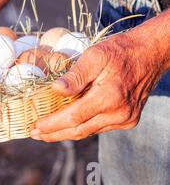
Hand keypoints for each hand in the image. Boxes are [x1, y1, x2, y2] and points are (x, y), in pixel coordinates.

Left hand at [30, 29, 164, 141]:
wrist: (150, 53)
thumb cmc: (120, 51)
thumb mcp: (94, 55)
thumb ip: (75, 76)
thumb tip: (55, 90)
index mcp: (109, 97)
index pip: (73, 117)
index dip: (52, 124)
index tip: (35, 126)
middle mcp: (119, 113)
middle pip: (79, 130)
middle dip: (54, 134)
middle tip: (34, 134)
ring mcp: (125, 119)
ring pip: (89, 131)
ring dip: (66, 132)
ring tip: (46, 132)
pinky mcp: (129, 120)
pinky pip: (99, 127)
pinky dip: (82, 127)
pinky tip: (68, 124)